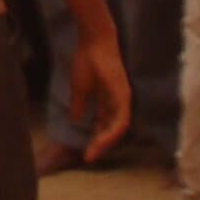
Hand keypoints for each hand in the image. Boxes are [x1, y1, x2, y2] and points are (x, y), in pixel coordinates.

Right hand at [69, 32, 132, 164]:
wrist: (93, 42)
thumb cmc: (86, 60)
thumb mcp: (79, 87)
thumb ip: (79, 105)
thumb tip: (75, 120)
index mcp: (106, 99)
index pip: (103, 123)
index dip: (95, 137)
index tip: (84, 150)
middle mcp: (117, 102)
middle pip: (111, 128)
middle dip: (100, 144)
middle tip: (89, 157)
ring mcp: (123, 100)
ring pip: (118, 128)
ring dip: (106, 142)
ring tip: (94, 152)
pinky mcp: (125, 97)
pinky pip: (121, 120)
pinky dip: (112, 132)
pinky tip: (100, 140)